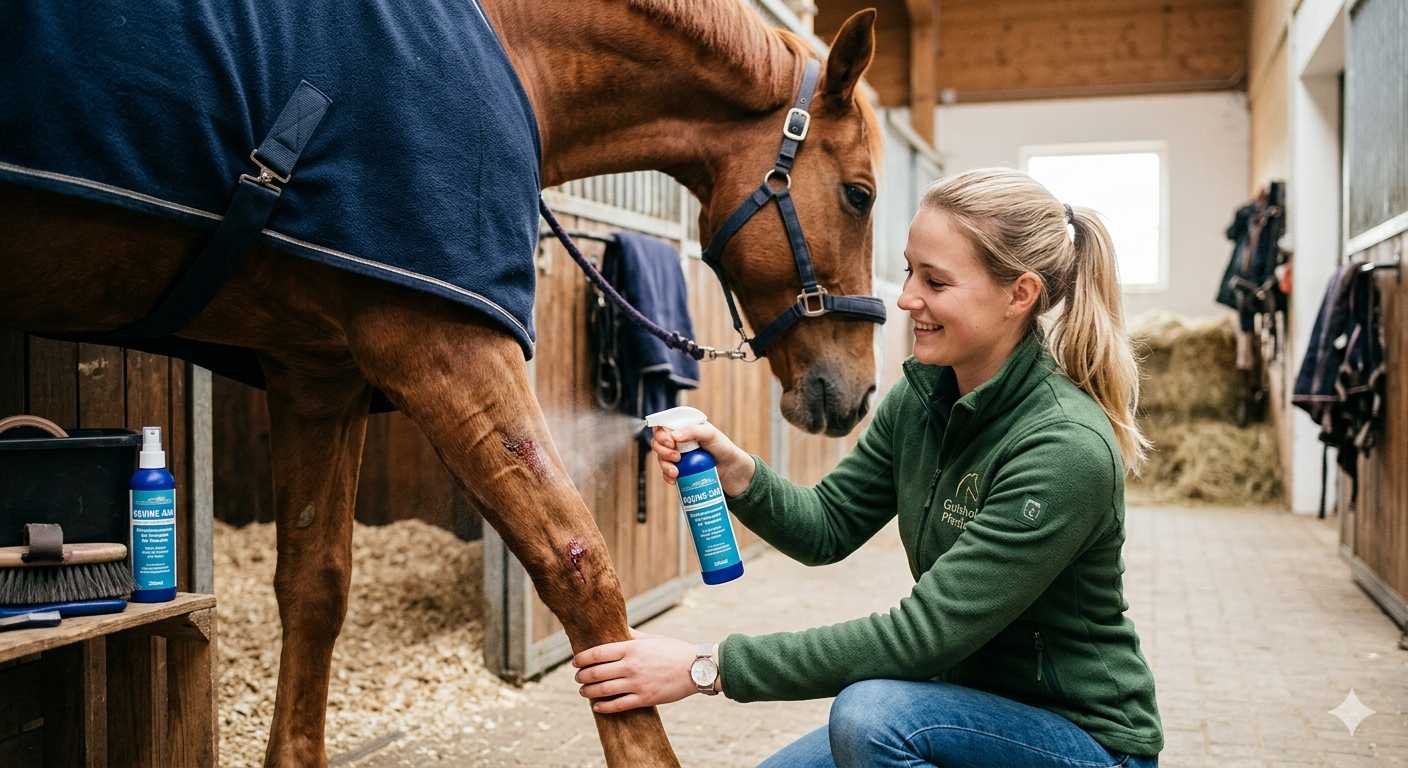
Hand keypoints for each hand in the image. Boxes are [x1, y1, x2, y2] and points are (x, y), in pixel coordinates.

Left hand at [572, 629, 707, 713]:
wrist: (697, 668)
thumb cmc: (674, 650)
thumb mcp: (651, 638)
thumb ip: (632, 635)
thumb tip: (618, 627)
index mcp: (631, 648)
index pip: (598, 653)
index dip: (582, 658)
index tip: (575, 662)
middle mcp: (631, 665)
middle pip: (596, 672)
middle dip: (582, 676)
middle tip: (577, 678)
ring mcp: (637, 683)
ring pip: (603, 690)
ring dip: (588, 691)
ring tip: (583, 691)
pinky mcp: (645, 698)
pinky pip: (618, 705)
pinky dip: (603, 707)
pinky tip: (596, 706)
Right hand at [650, 424, 755, 496]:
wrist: (733, 472)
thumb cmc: (724, 448)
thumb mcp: (711, 435)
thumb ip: (693, 431)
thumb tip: (674, 435)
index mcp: (684, 428)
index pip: (663, 426)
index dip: (661, 434)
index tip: (670, 442)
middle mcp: (679, 441)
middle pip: (658, 443)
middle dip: (662, 451)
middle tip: (677, 457)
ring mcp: (678, 456)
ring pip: (661, 458)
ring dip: (664, 465)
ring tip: (676, 472)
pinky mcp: (680, 470)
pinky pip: (666, 473)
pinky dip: (667, 477)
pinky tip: (674, 480)